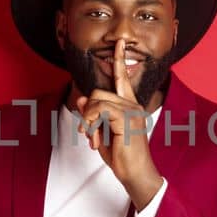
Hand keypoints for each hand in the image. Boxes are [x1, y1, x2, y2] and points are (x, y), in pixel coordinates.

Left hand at [76, 39, 163, 208]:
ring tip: (91, 138)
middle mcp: (133, 105)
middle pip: (99, 92)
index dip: (119, 59)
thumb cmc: (122, 156)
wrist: (136, 174)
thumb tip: (81, 99)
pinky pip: (99, 110)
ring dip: (87, 120)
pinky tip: (95, 139)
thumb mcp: (102, 133)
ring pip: (97, 101)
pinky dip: (91, 124)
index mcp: (130, 106)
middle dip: (87, 111)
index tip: (118, 43)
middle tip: (87, 132)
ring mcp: (131, 111)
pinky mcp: (127, 119)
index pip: (122, 78)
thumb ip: (93, 115)